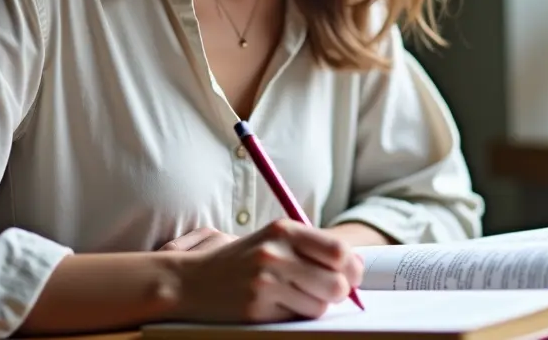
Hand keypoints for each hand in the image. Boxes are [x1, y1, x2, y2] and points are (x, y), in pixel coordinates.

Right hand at [169, 219, 363, 323]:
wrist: (190, 282)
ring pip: (320, 305)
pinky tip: (277, 306)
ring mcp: (265, 282)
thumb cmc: (240, 262)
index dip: (352, 268)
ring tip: (293, 297)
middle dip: (338, 292)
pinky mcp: (257, 308)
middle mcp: (275, 253)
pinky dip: (295, 316)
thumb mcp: (273, 241)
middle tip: (325, 292)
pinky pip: (297, 318)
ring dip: (314, 306)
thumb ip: (312, 247)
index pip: (338, 251)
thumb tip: (357, 264)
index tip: (350, 276)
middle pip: (337, 283)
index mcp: (283, 229)